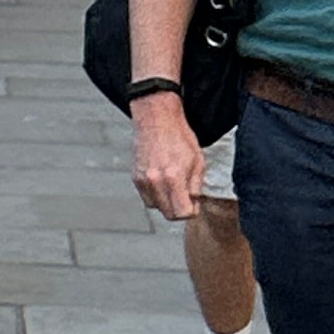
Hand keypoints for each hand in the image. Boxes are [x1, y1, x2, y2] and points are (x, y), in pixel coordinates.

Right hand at [131, 94, 203, 221]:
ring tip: (173, 187)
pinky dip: (155, 194)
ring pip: (156, 207)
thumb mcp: (198, 161)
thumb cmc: (179, 137)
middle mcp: (155, 181)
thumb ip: (196, 186)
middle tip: (185, 197)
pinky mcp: (135, 177)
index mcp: (174, 177)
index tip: (194, 203)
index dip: (191, 211)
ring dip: (166, 202)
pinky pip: (146, 197)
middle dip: (179, 209)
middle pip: (168, 214)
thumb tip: (194, 203)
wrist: (156, 120)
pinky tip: (162, 181)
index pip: (182, 213)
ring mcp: (143, 180)